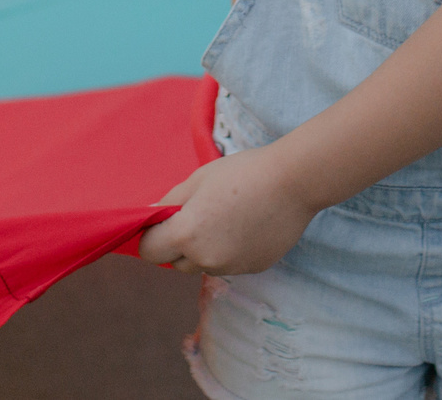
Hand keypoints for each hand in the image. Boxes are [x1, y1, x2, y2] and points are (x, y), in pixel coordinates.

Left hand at [135, 149, 318, 277]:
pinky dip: (230, 251)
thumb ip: (168, 204)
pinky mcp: (253, 269)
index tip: (161, 223)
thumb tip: (149, 219)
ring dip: (204, 249)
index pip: (149, 251)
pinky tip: (246, 225)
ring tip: (226, 217)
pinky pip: (229, 265)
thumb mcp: (196, 180)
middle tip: (196, 215)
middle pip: (176, 263)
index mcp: (187, 234)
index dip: (150, 236)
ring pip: (204, 265)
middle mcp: (206, 259)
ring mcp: (232, 268)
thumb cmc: (241, 173)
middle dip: (178, 244)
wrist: (292, 182)